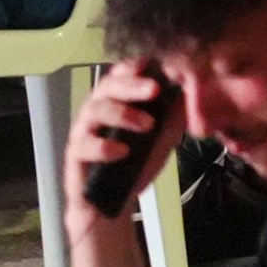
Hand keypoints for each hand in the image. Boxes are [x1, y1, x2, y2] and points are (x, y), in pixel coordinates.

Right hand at [61, 61, 184, 238]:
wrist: (110, 203)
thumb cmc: (134, 163)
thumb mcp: (162, 138)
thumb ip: (174, 116)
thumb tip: (191, 93)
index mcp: (116, 101)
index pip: (120, 75)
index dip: (133, 66)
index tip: (151, 63)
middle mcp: (96, 111)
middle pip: (107, 87)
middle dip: (132, 85)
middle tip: (155, 89)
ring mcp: (83, 132)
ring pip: (95, 111)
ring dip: (123, 114)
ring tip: (148, 124)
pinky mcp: (75, 156)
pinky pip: (84, 145)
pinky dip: (104, 146)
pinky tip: (123, 151)